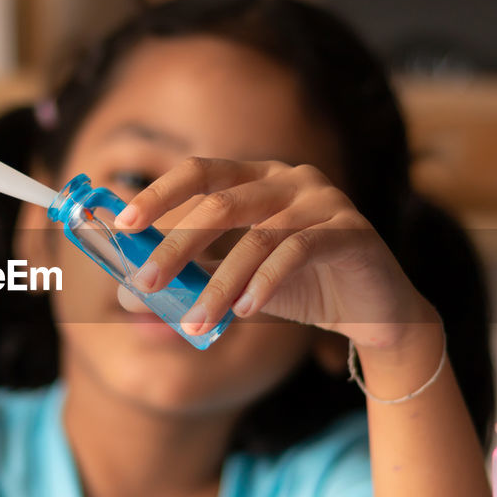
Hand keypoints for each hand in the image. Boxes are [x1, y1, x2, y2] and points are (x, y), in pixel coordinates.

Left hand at [112, 157, 437, 351]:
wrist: (374, 314)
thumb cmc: (298, 289)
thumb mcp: (235, 282)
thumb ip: (189, 279)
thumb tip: (126, 294)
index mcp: (256, 177)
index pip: (199, 172)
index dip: (158, 194)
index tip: (122, 225)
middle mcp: (289, 178)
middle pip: (220, 205)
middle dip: (176, 249)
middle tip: (144, 287)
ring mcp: (323, 200)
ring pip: (255, 238)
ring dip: (218, 285)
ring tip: (194, 324)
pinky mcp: (350, 230)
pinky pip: (297, 252)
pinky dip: (264, 284)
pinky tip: (243, 313)